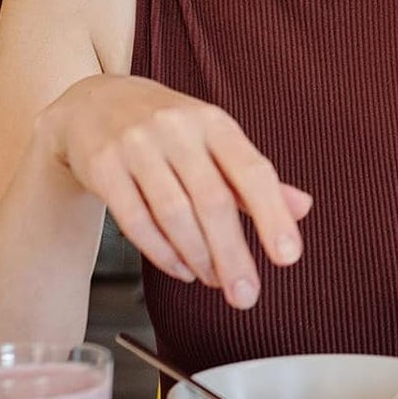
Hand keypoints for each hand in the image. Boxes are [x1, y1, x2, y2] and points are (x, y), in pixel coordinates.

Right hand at [35, 74, 312, 307]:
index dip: (273, 216)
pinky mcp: (103, 167)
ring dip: (199, 257)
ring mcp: (137, 146)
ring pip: (173, 214)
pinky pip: (135, 220)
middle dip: (232, 254)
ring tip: (215, 281)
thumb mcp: (217, 142)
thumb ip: (256, 179)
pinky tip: (182, 269)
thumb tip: (304, 208)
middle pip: (212, 201)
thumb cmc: (170, 131)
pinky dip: (162, 253)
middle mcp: (177, 130)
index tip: (288, 257)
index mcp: (216, 123)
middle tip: (246, 295)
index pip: (253, 172)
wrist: (93, 103)